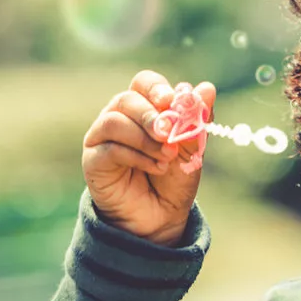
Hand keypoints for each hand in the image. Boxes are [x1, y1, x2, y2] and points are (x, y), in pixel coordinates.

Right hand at [82, 70, 215, 246]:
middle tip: (168, 132)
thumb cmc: (173, 179)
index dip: (156, 88)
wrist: (161, 217)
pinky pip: (110, 149)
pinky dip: (137, 156)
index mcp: (144, 108)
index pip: (144, 83)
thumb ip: (197, 120)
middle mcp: (119, 117)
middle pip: (126, 99)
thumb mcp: (191, 149)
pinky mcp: (93, 160)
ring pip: (114, 121)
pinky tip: (155, 167)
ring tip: (166, 156)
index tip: (170, 100)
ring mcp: (102, 138)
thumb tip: (207, 88)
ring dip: (144, 138)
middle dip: (150, 115)